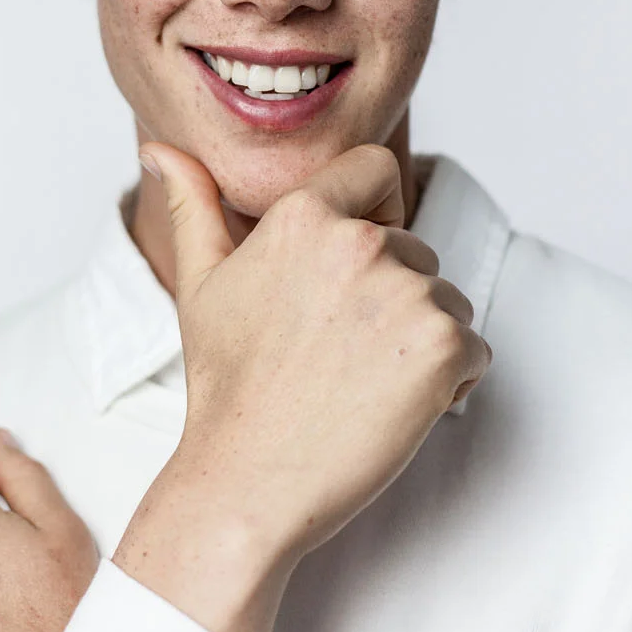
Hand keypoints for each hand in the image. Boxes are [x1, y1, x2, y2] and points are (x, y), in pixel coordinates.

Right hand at [115, 142, 490, 631]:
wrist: (250, 480)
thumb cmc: (227, 387)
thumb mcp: (201, 285)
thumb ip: (193, 206)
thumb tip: (158, 150)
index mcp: (305, 215)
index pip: (376, 169)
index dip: (372, 212)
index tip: (345, 273)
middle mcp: (361, 242)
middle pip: (415, 248)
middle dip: (391, 297)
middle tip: (337, 355)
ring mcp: (407, 293)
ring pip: (447, 300)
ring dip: (419, 341)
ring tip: (359, 383)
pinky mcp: (442, 346)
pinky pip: (473, 351)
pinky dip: (447, 382)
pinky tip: (390, 409)